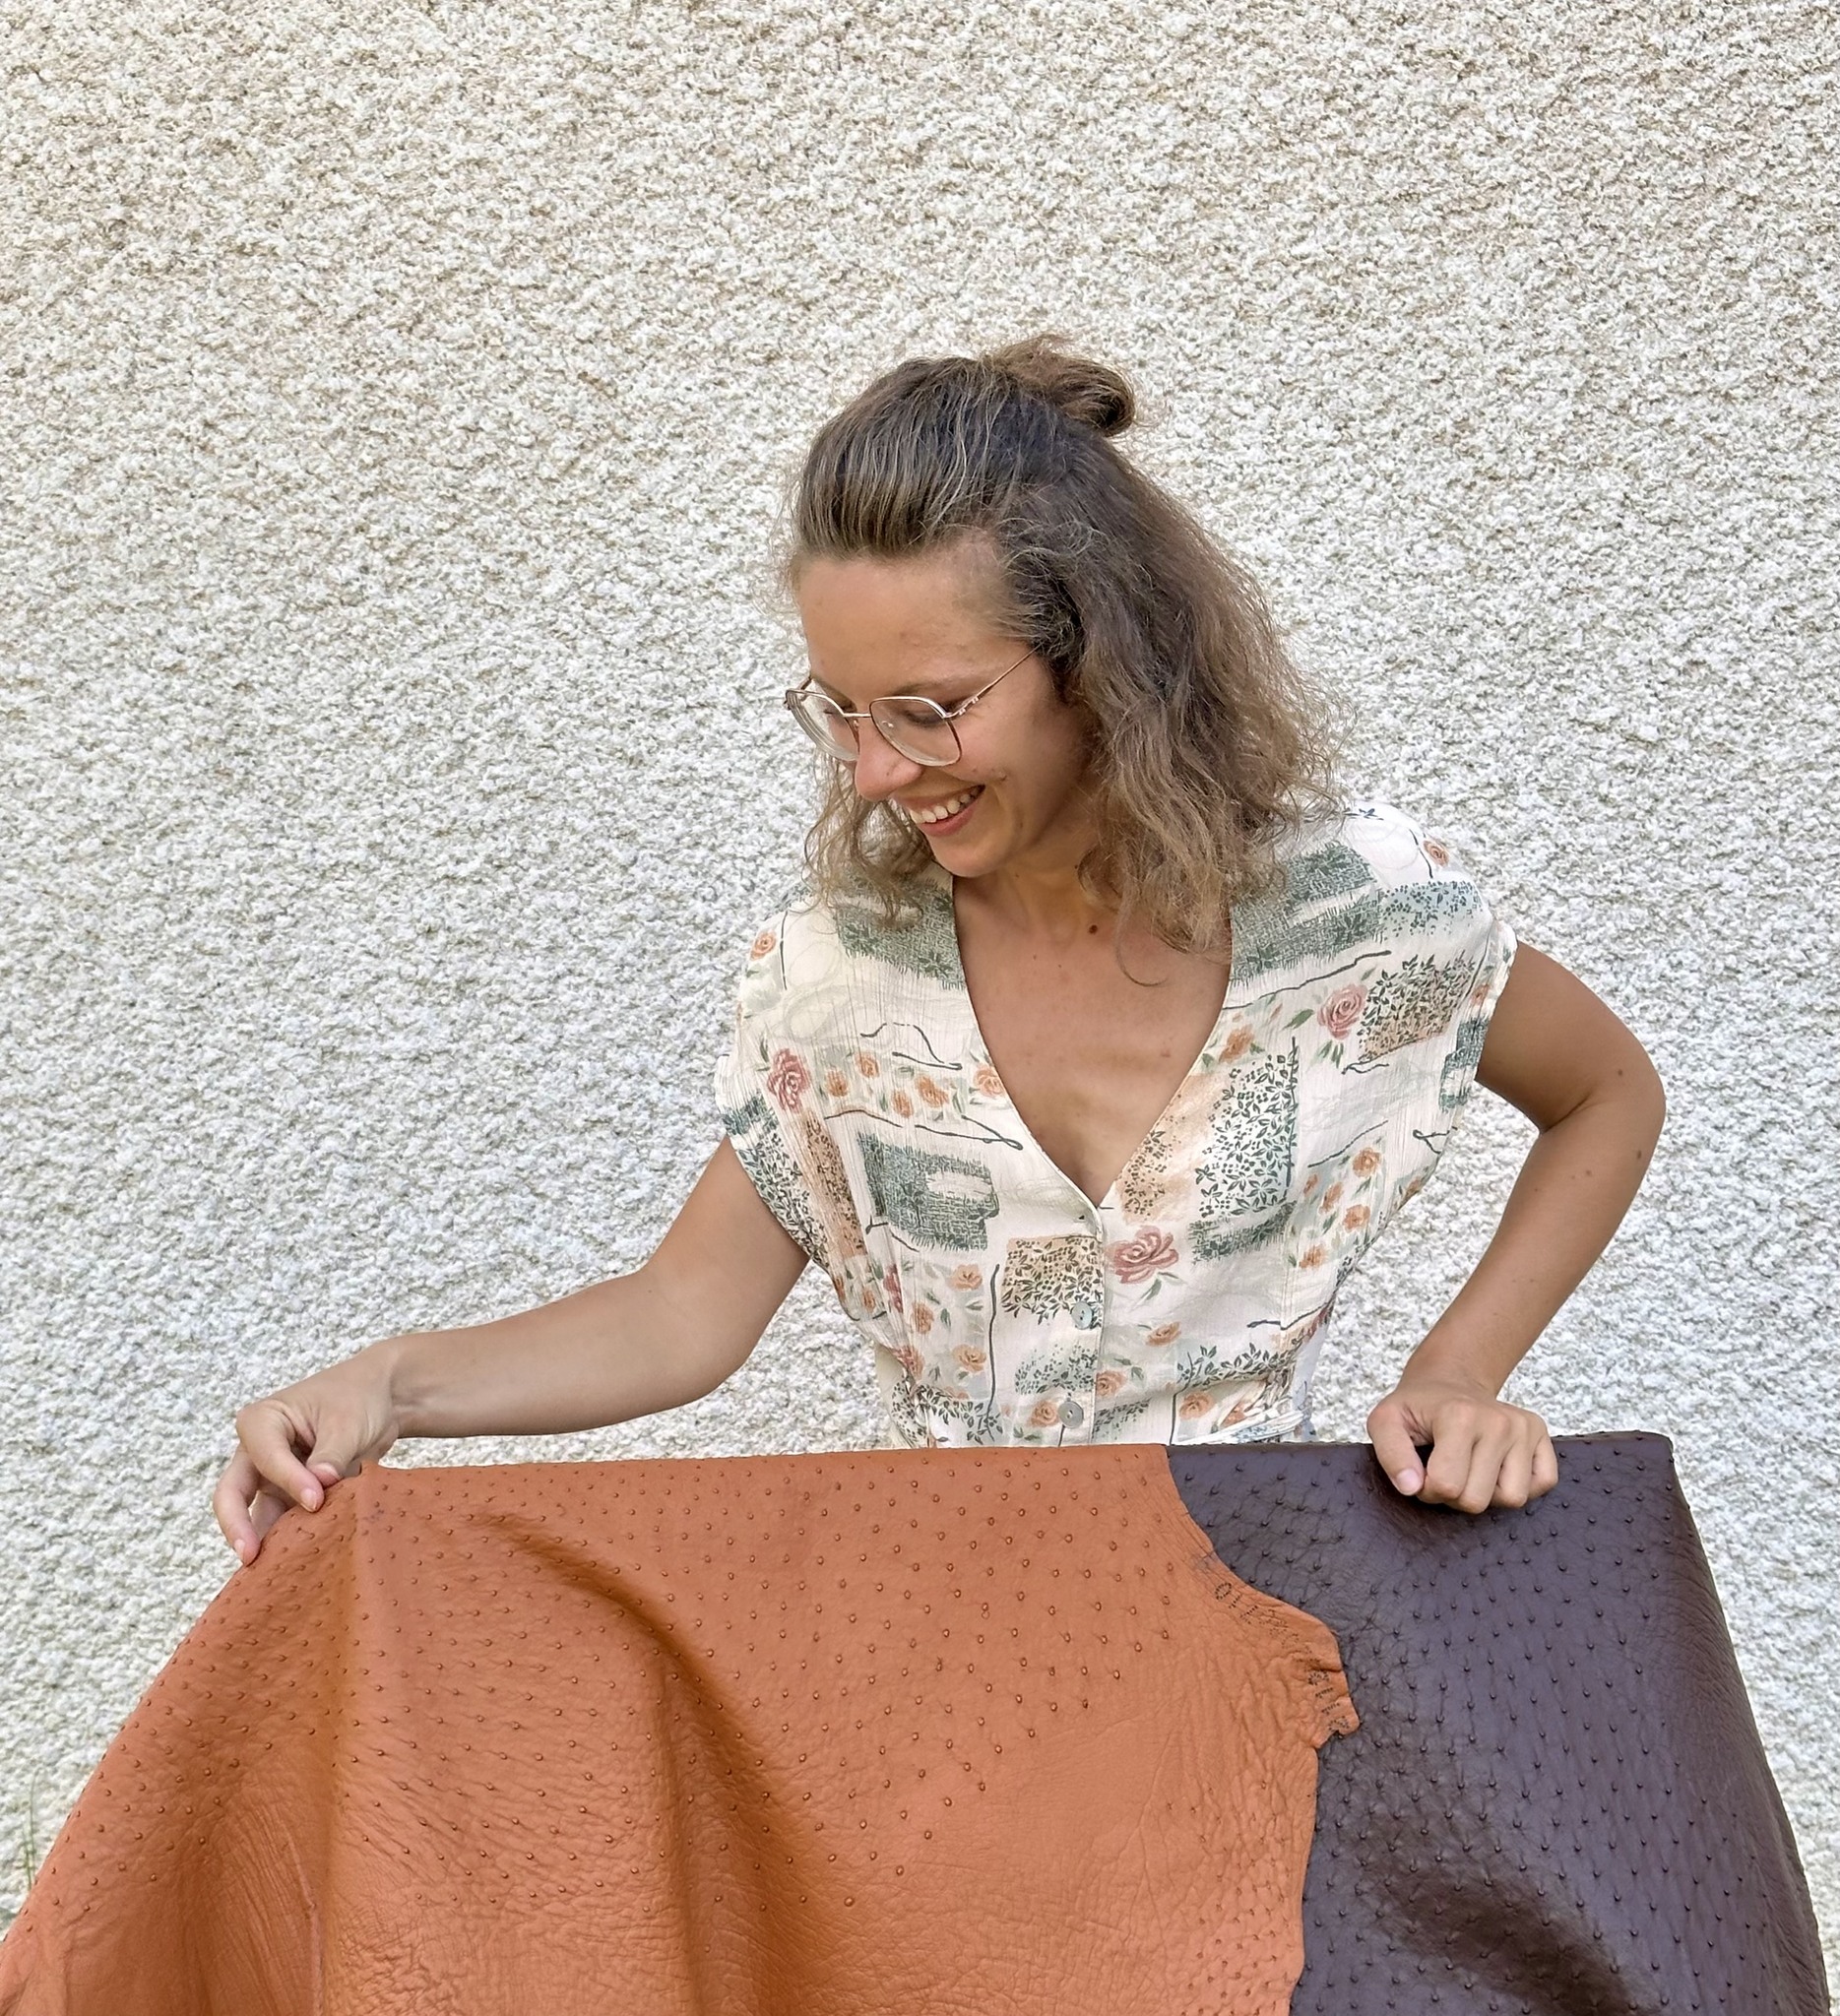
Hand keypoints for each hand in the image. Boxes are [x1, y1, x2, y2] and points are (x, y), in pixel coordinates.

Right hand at [212, 1342, 404, 1566]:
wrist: (381, 1399)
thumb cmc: (357, 1399)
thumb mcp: (347, 1422)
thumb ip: (331, 1455)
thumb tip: (320, 1487)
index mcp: (262, 1421)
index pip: (265, 1457)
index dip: (289, 1481)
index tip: (317, 1499)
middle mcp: (257, 1452)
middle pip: (232, 1494)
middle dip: (238, 1527)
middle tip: (251, 1558)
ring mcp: (270, 1477)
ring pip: (257, 1515)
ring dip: (269, 1541)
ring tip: (278, 1573)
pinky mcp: (289, 1497)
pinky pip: (283, 1522)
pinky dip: (291, 1540)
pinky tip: (301, 1564)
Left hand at [1366, 1373, 1557, 1512]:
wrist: (1450, 1380)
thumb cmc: (1418, 1406)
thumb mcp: (1386, 1422)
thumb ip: (1391, 1455)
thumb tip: (1411, 1487)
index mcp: (1459, 1416)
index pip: (1446, 1486)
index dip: (1427, 1489)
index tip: (1422, 1470)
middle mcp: (1499, 1421)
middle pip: (1478, 1500)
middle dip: (1454, 1496)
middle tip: (1445, 1469)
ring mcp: (1524, 1427)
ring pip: (1513, 1499)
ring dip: (1487, 1495)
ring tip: (1470, 1469)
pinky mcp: (1541, 1435)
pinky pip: (1542, 1484)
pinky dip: (1517, 1486)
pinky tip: (1496, 1468)